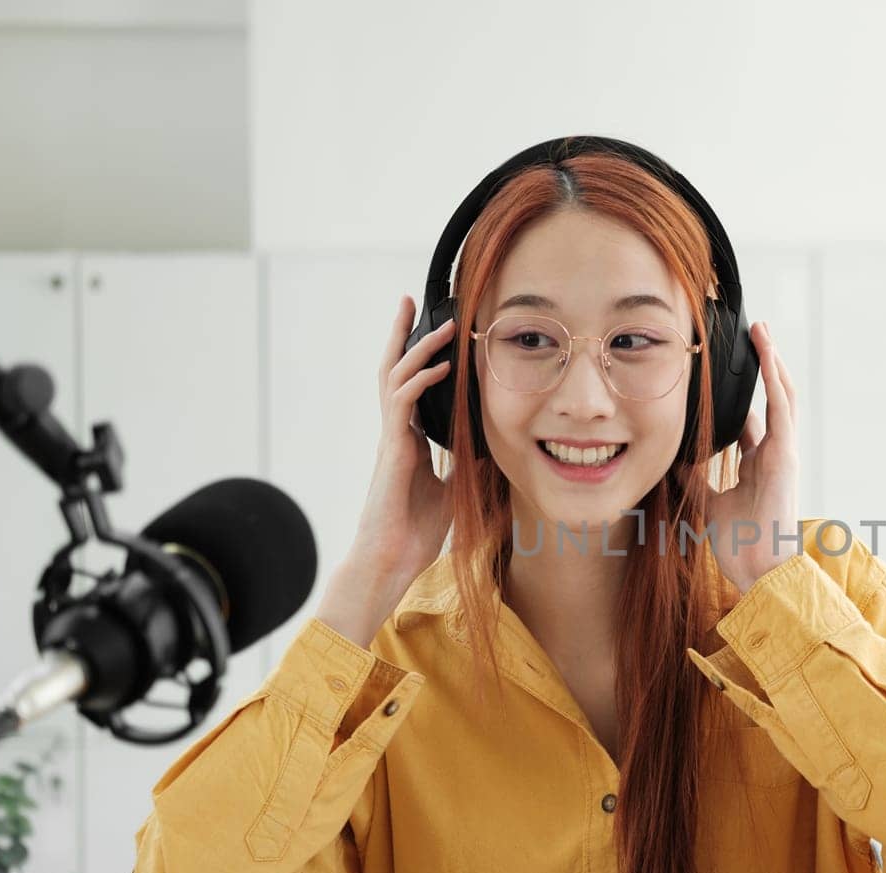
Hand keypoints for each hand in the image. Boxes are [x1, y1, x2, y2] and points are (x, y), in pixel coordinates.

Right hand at [346, 294, 456, 586]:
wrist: (393, 558)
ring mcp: (391, 437)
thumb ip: (468, 465)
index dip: (418, 355)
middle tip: (412, 300)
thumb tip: (494, 448)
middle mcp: (397, 431)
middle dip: (402, 333)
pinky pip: (402, 403)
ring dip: (417, 347)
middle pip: (394, 368)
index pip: (411, 384)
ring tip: (438, 324)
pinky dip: (421, 380)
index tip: (433, 329)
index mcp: (409, 438)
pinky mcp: (392, 449)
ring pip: (395, 376)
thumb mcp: (455, 489)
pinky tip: (440, 367)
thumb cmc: (417, 529)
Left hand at [696, 320, 800, 594]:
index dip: (742, 396)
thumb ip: (693, 479)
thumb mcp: (707, 502)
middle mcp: (775, 453)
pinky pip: (781, 406)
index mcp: (759, 465)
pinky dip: (774, 377)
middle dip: (764, 367)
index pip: (751, 422)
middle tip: (752, 336)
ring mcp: (783, 451)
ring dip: (772, 361)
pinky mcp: (786, 452)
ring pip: (782, 395)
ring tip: (761, 331)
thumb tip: (670, 459)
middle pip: (772, 400)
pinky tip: (766, 352)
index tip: (726, 375)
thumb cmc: (739, 544)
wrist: (759, 569)